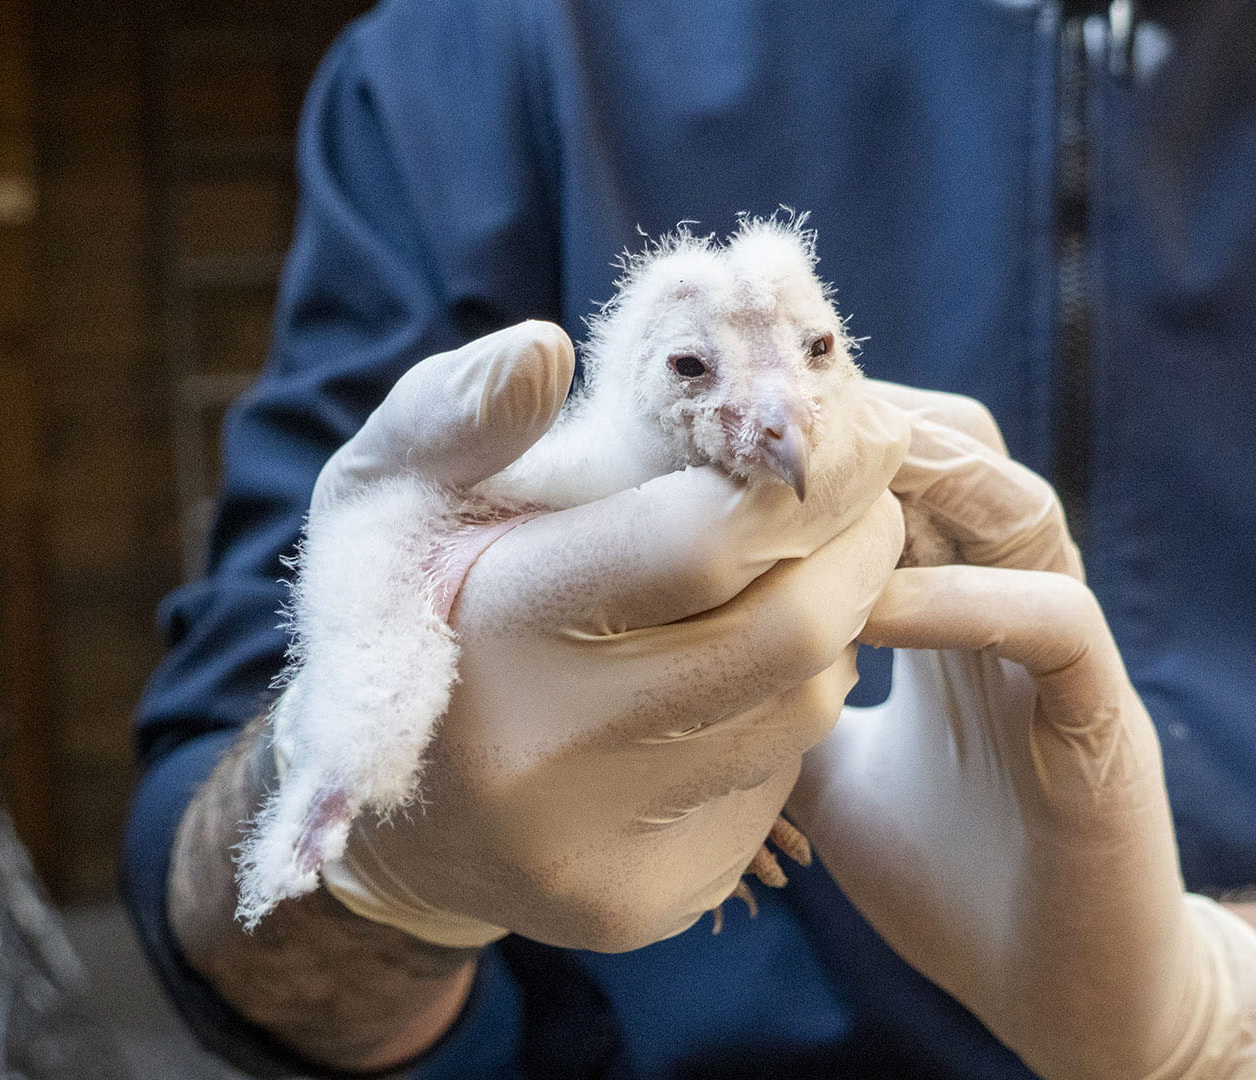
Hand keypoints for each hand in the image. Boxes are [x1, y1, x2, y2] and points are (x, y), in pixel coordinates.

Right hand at [295, 320, 911, 951]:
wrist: (386, 814)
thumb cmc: (413, 615)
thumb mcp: (389, 492)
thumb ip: (460, 410)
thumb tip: (547, 349)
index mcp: (498, 619)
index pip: (707, 540)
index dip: (806, 479)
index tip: (851, 434)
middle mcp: (551, 751)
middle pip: (792, 634)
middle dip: (860, 552)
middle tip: (869, 504)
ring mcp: (603, 845)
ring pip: (802, 711)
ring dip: (827, 631)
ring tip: (787, 585)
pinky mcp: (645, 903)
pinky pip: (775, 785)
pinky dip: (776, 718)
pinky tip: (723, 689)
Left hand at [788, 399, 1255, 1079]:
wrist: (1067, 997)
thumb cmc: (953, 880)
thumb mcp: (832, 778)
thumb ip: (781, 707)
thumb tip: (682, 665)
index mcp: (959, 612)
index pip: (907, 480)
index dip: (829, 444)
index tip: (732, 429)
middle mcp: (1017, 611)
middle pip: (966, 458)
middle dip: (873, 429)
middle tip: (772, 426)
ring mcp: (1066, 663)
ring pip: (1023, 512)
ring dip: (927, 484)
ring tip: (821, 482)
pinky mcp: (1103, 727)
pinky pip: (1053, 625)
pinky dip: (967, 601)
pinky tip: (872, 604)